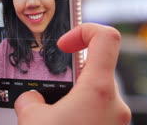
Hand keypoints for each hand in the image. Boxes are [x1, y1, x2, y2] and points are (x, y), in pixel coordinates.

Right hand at [15, 23, 130, 124]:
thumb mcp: (31, 119)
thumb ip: (31, 99)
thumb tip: (32, 98)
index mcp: (98, 90)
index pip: (106, 37)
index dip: (83, 31)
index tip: (64, 45)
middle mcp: (114, 103)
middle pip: (94, 69)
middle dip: (68, 75)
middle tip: (48, 90)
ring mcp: (116, 120)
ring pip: (93, 93)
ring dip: (71, 98)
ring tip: (50, 114)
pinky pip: (95, 112)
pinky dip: (77, 113)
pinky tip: (59, 123)